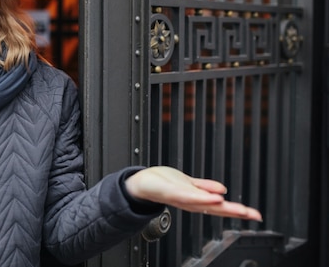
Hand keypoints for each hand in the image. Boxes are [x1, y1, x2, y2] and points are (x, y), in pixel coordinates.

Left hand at [124, 166, 262, 220]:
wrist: (141, 184)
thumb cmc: (163, 183)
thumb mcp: (188, 184)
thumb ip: (205, 187)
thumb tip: (223, 189)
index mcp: (197, 200)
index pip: (221, 207)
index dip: (240, 211)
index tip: (257, 215)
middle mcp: (191, 202)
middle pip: (216, 209)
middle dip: (235, 211)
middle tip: (254, 214)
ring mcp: (181, 198)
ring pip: (203, 204)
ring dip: (220, 206)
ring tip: (237, 207)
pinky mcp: (171, 191)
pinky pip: (187, 195)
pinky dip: (201, 197)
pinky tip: (213, 198)